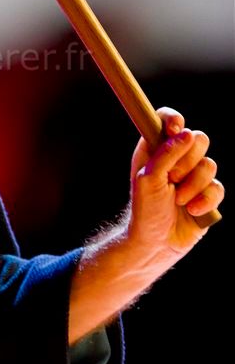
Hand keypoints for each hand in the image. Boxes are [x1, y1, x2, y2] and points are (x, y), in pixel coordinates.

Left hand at [129, 107, 223, 255]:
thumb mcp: (149, 178)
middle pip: (199, 139)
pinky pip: (218, 188)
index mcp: (156, 149)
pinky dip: (205, 200)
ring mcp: (194, 176)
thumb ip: (166, 154)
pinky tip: (192, 211)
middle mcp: (177, 158)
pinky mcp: (208, 195)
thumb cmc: (145, 209)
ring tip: (178, 201)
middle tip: (172, 178)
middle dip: (187, 161)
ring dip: (193, 186)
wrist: (156, 243)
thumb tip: (187, 133)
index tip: (176, 129)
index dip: (174, 120)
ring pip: (210, 165)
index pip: (168, 120)